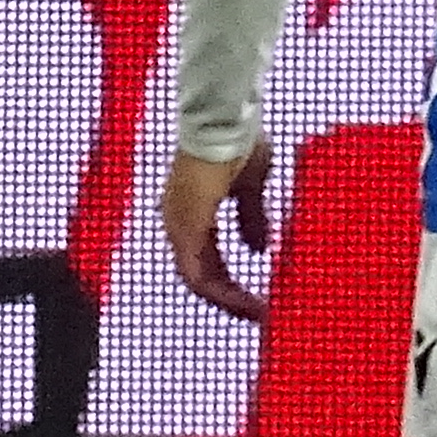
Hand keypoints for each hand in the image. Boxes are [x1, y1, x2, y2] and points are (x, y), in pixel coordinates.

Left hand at [162, 143, 277, 320]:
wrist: (226, 120)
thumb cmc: (237, 141)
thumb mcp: (250, 186)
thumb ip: (251, 217)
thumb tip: (258, 249)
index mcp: (192, 212)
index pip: (207, 260)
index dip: (230, 283)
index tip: (257, 300)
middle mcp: (177, 223)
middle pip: (200, 277)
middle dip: (230, 299)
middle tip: (259, 315)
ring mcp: (178, 226)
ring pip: (198, 281)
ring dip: (228, 301)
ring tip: (257, 314)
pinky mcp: (185, 228)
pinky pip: (199, 276)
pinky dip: (223, 294)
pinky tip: (248, 302)